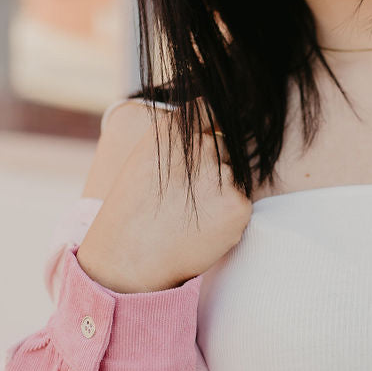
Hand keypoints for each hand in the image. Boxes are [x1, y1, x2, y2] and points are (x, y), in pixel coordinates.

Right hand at [77, 104, 252, 291]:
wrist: (129, 259)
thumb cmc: (132, 211)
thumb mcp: (146, 158)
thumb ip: (179, 140)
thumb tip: (212, 125)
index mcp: (175, 129)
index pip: (210, 111)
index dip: (209, 129)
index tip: (202, 148)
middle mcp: (202, 145)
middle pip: (225, 147)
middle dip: (214, 167)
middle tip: (188, 197)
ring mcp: (222, 174)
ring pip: (234, 176)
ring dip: (222, 192)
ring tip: (190, 214)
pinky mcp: (239, 204)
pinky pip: (242, 203)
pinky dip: (228, 216)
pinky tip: (202, 228)